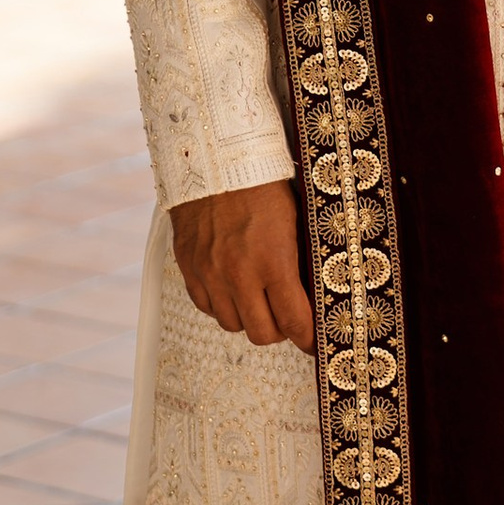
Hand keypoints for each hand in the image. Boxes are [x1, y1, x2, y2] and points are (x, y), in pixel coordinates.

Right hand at [171, 180, 314, 350]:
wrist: (216, 160)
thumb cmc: (261, 185)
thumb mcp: (294, 222)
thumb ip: (299, 263)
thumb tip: (311, 295)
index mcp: (274, 262)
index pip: (295, 321)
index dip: (308, 339)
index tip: (314, 343)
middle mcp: (240, 274)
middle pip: (262, 334)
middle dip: (279, 331)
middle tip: (285, 319)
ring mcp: (211, 273)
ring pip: (232, 324)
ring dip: (247, 318)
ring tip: (257, 301)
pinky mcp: (189, 267)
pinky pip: (205, 307)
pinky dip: (220, 305)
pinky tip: (231, 289)